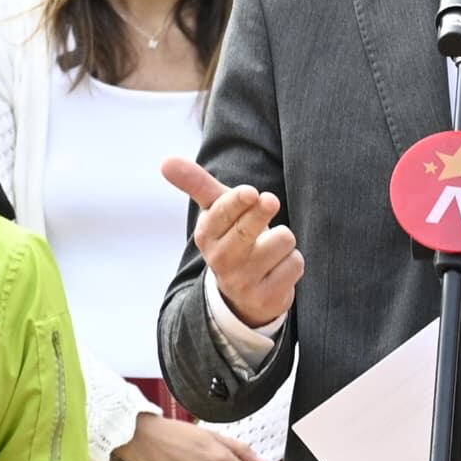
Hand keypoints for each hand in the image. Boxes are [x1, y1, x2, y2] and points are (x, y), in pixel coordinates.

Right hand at [167, 154, 302, 327]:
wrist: (244, 293)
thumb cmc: (232, 237)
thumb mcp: (215, 210)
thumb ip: (196, 183)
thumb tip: (165, 161)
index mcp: (206, 235)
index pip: (221, 212)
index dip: (239, 200)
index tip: (252, 193)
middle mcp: (220, 260)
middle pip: (249, 228)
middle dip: (264, 209)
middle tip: (270, 201)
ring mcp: (242, 282)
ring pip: (281, 241)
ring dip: (284, 240)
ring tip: (272, 248)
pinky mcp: (265, 299)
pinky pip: (294, 264)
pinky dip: (292, 263)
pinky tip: (278, 269)